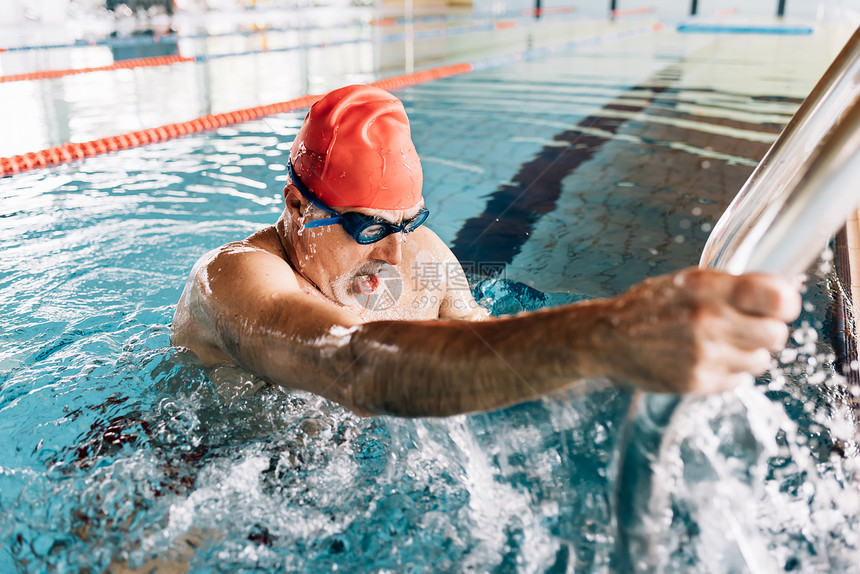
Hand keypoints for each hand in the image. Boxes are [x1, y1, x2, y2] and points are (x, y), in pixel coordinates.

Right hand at [598, 268, 800, 393]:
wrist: (607, 339)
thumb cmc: (648, 306)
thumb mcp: (687, 281)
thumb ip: (731, 287)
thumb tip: (780, 295)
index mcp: (708, 288)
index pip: (776, 297)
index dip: (785, 303)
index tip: (779, 305)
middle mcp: (708, 321)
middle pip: (776, 334)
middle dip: (767, 331)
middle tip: (749, 327)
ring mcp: (704, 355)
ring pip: (761, 361)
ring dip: (748, 353)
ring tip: (721, 344)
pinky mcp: (698, 381)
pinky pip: (738, 380)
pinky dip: (729, 371)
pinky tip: (706, 359)